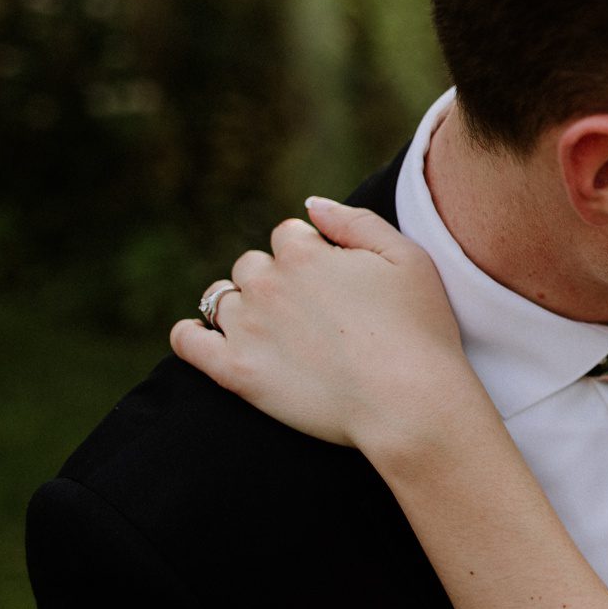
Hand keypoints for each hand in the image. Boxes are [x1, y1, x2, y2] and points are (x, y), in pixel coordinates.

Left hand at [170, 197, 476, 455]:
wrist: (408, 403)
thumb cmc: (420, 331)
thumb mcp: (408, 258)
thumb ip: (357, 222)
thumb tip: (310, 205)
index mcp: (303, 252)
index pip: (289, 235)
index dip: (312, 255)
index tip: (334, 283)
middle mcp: (266, 282)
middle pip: (252, 265)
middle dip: (275, 280)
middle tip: (311, 313)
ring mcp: (246, 327)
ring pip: (222, 299)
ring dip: (243, 306)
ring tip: (275, 332)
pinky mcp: (235, 371)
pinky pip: (188, 341)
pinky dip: (190, 334)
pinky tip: (203, 337)